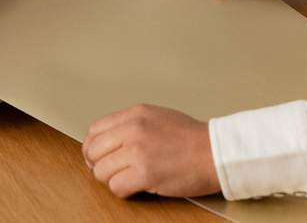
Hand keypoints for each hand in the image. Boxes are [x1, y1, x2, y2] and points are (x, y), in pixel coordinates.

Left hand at [83, 105, 219, 197]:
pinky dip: (123, 191)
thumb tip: (109, 141)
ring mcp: (138, 151)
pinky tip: (137, 187)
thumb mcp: (159, 117)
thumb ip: (132, 125)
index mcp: (136, 114)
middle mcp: (133, 130)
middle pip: (94, 152)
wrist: (215, 152)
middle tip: (113, 171)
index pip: (95, 130)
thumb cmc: (193, 138)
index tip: (96, 157)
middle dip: (99, 165)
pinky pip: (116, 187)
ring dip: (113, 180)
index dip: (91, 147)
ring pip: (101, 172)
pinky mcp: (144, 173)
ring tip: (130, 178)